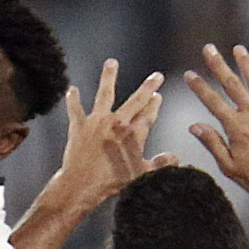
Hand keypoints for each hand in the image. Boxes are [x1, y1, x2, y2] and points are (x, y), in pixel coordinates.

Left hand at [52, 59, 176, 213]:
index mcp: (134, 134)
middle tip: (156, 76)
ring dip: (109, 77)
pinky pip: (75, 109)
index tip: (158, 96)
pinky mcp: (79, 126)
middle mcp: (118, 122)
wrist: (82, 185)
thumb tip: (176, 159)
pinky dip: (73, 100)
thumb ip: (159, 164)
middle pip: (136, 100)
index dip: (154, 105)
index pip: (148, 115)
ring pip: (105, 94)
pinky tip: (72, 90)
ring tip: (111, 62)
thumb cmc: (111, 182)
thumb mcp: (140, 175)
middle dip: (147, 87)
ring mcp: (98, 122)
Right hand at [185, 44, 248, 206]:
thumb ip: (212, 142)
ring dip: (244, 63)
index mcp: (236, 128)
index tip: (189, 74)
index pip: (212, 101)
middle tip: (208, 48)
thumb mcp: (229, 166)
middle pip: (231, 84)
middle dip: (218, 65)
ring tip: (237, 48)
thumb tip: (194, 125)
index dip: (199, 87)